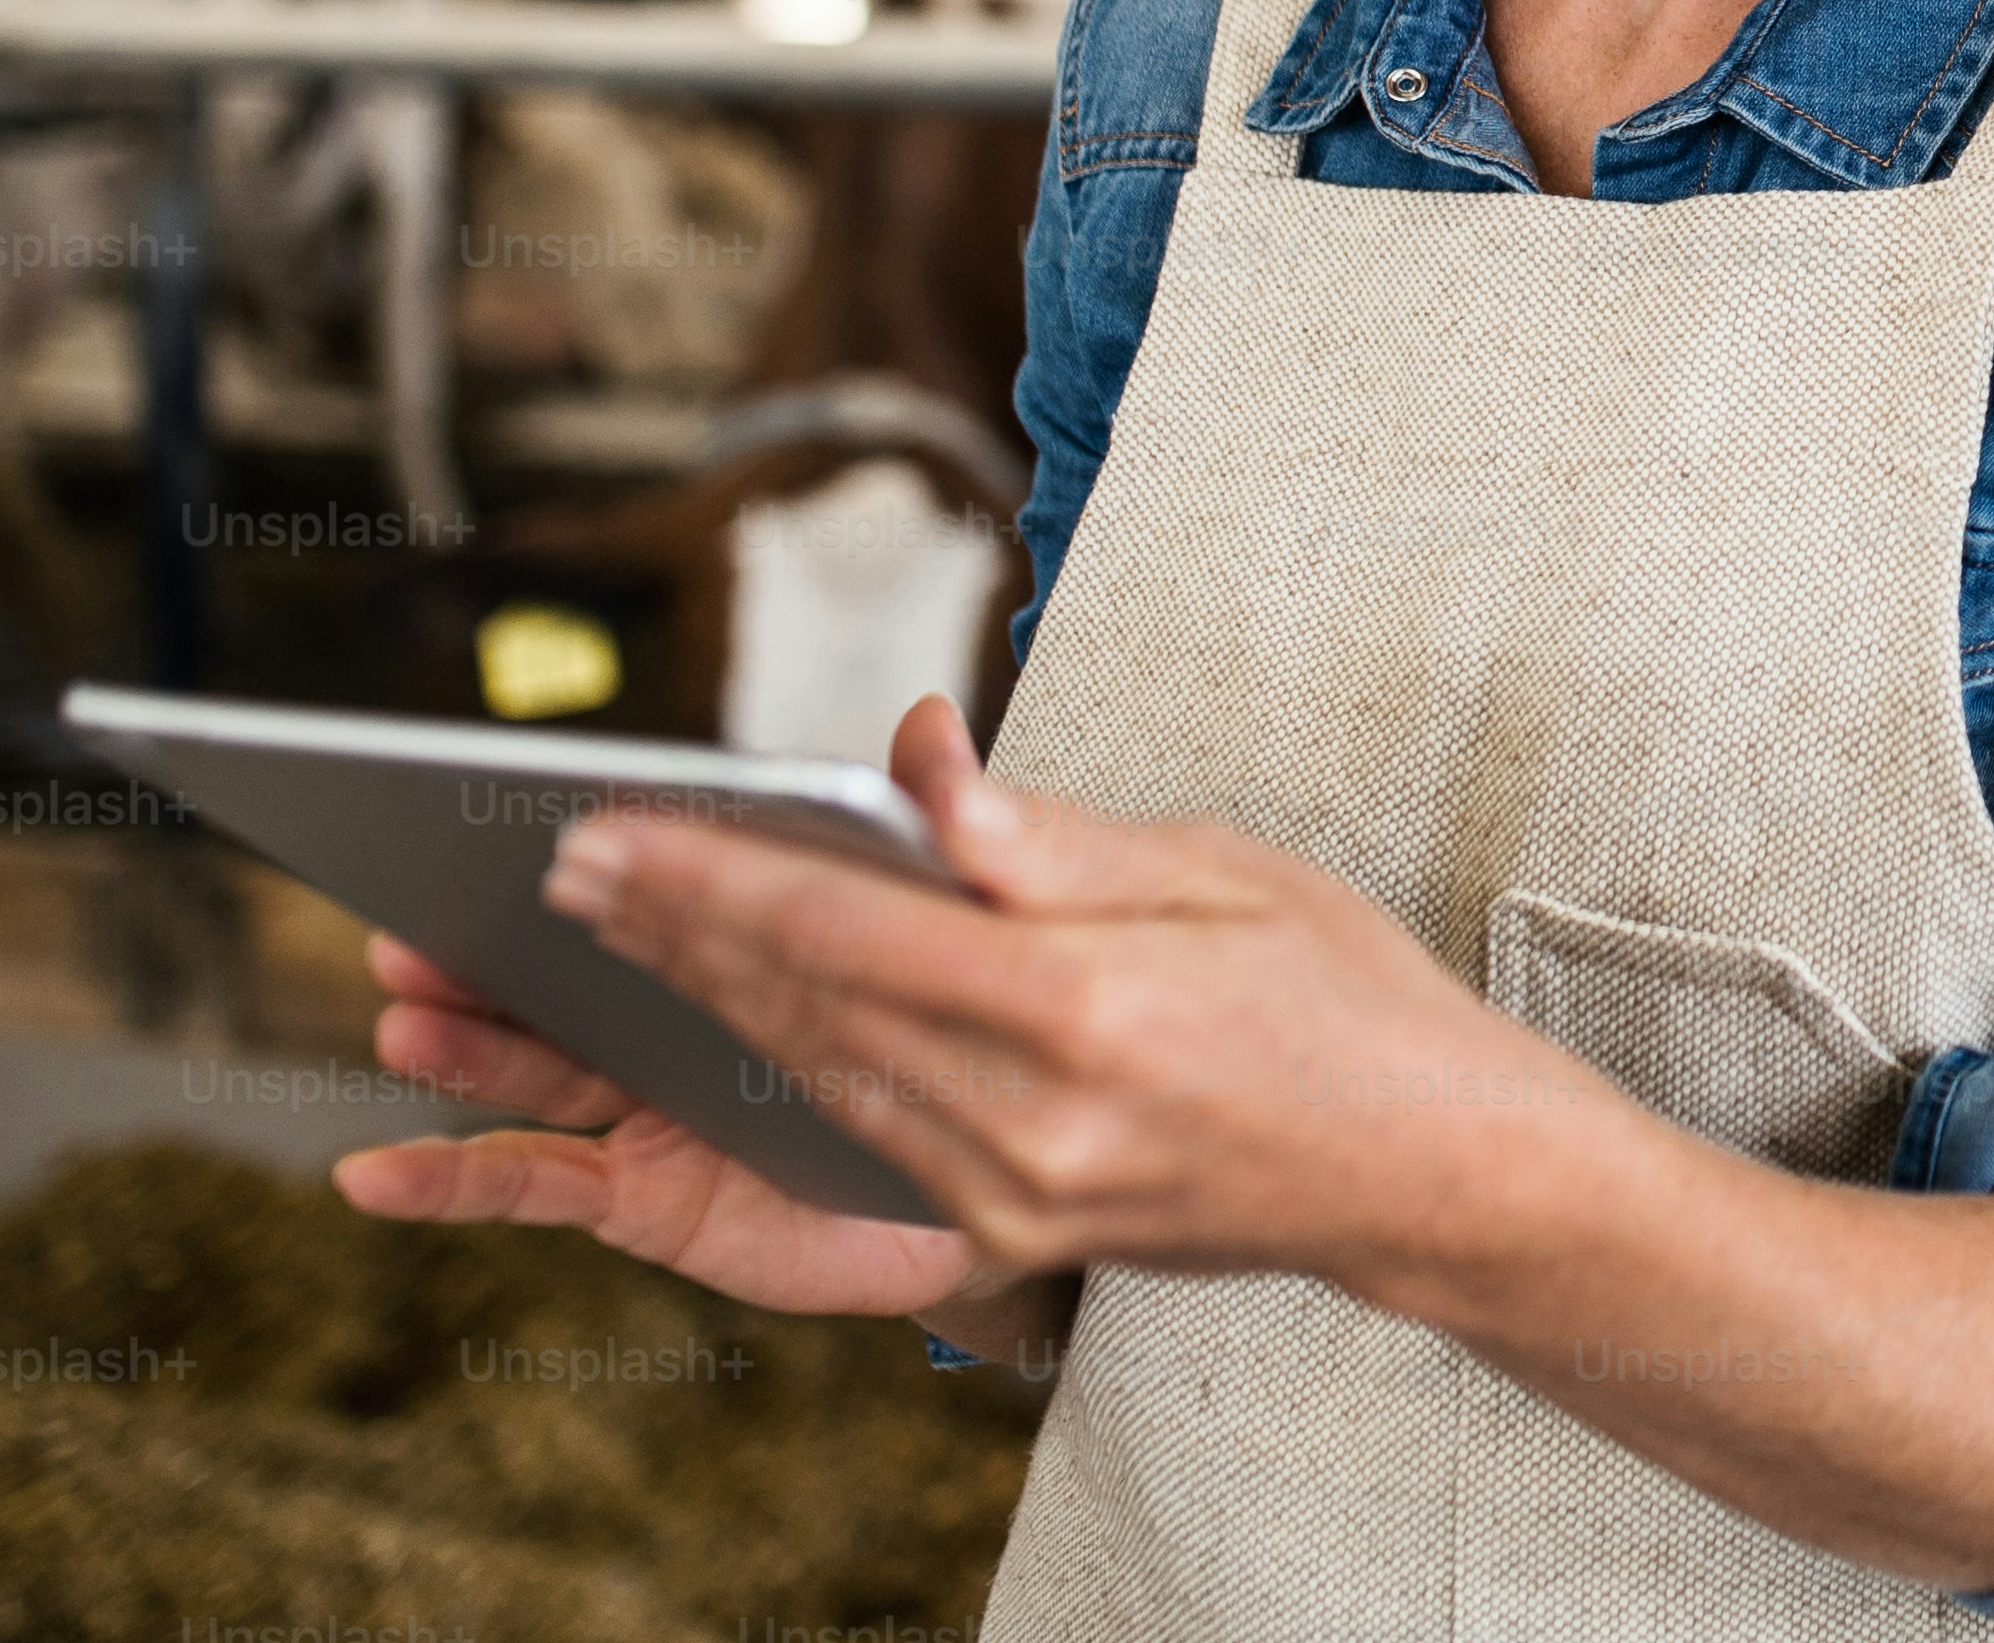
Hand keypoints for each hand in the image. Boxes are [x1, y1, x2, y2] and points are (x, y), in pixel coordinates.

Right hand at [330, 886, 996, 1319]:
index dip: (610, 861)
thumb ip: (971, 826)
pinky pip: (533, 1183)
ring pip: (537, 1066)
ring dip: (462, 1044)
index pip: (669, 884)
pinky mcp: (644, 1192)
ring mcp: (650, 1101)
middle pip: (570, 966)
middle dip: (488, 942)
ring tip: (406, 1015)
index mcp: (754, 927)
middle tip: (412, 909)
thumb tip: (934, 725)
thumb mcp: (1008, 920)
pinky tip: (373, 1175)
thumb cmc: (992, 1033)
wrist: (1018, 1174)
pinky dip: (448, 1178)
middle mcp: (680, 1008)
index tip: (535, 826)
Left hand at [526, 688, 1620, 1291]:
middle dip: (669, 933)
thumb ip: (1048, 834)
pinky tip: (724, 1019)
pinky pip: (865, 1137)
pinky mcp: (1009, 1235)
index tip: (609, 834)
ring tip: (608, 935)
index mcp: (1087, 1011)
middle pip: (801, 1011)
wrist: (1427, 1174)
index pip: (845, 932)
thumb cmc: (1347, 1000)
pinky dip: (781, 1067)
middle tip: (566, 869)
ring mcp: (1014, 1196)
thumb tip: (917, 758)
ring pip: (814, 1080)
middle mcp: (1031, 1122)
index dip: (709, 880)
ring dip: (697, 1003)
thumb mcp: (1223, 873)